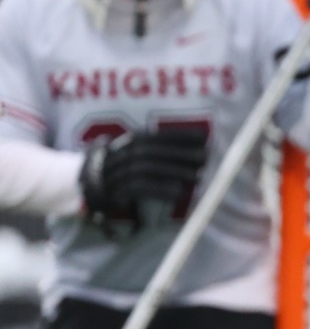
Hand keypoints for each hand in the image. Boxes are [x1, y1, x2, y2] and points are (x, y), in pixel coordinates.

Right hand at [79, 127, 207, 229]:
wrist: (84, 189)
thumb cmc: (121, 171)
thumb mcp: (137, 155)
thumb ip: (161, 151)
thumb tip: (199, 144)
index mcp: (127, 143)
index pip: (154, 136)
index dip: (177, 136)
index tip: (203, 137)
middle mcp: (118, 155)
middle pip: (150, 151)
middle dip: (178, 153)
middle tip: (205, 158)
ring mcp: (113, 173)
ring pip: (144, 169)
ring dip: (172, 171)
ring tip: (197, 176)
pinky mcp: (112, 193)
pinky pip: (137, 190)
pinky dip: (159, 190)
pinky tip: (178, 193)